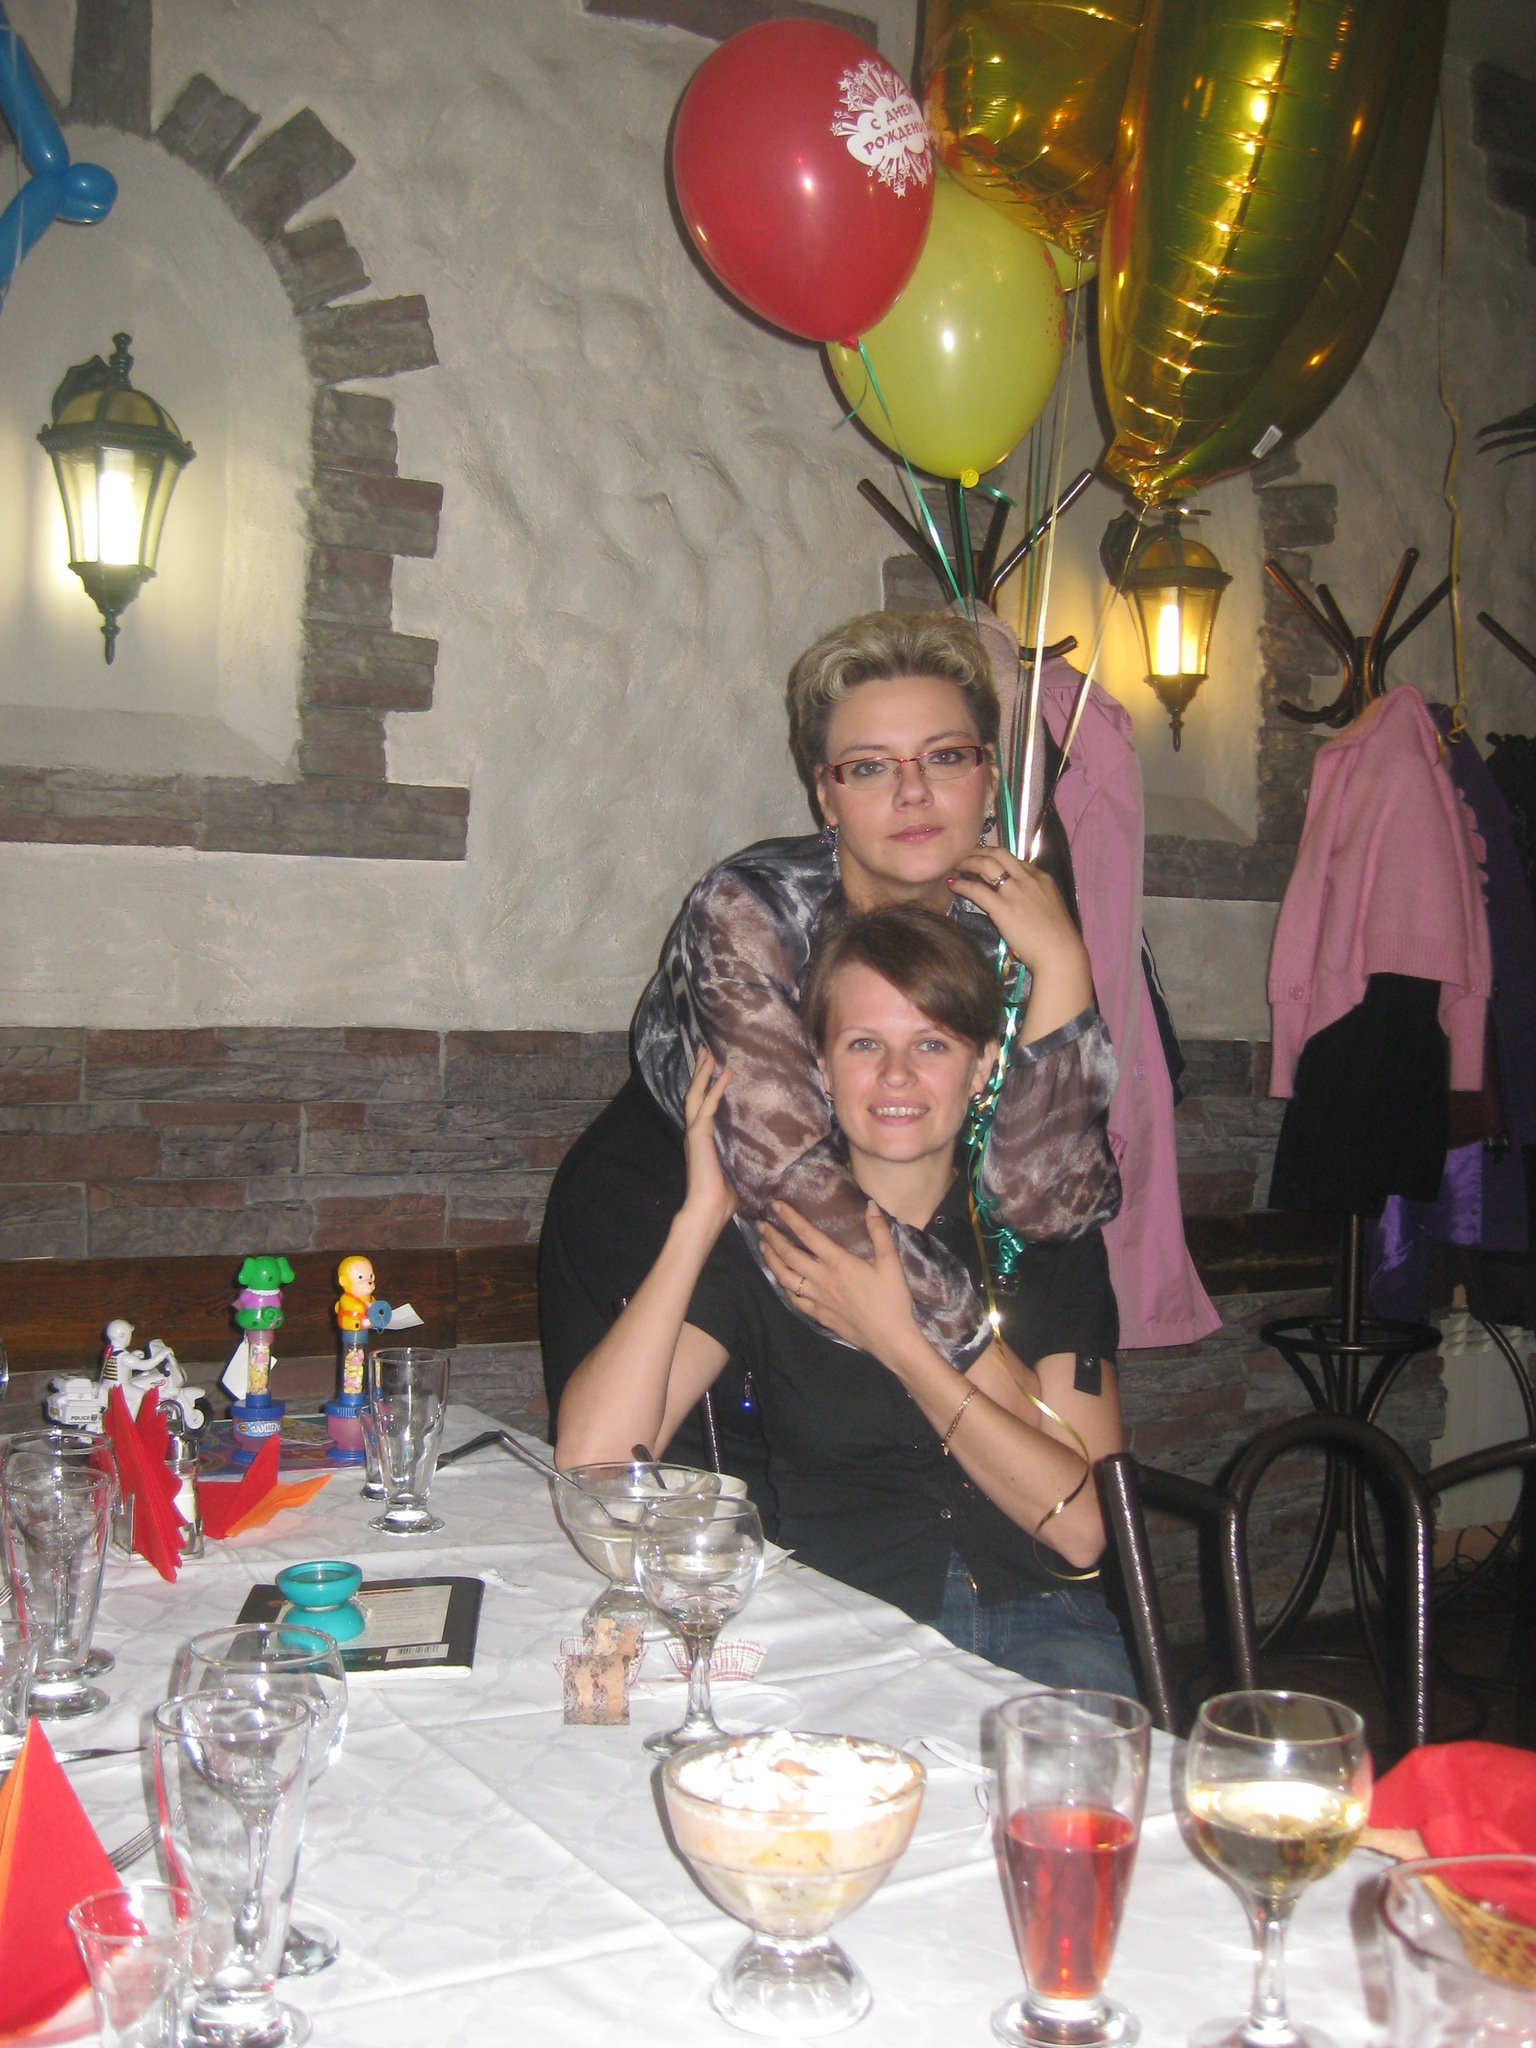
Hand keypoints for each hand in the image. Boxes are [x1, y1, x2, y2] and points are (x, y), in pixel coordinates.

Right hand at [681, 1049, 735, 1237]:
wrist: (708, 1209)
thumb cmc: (721, 1199)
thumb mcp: (732, 1172)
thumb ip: (736, 1161)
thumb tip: (752, 1163)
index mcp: (700, 1141)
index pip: (700, 1107)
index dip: (703, 1086)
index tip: (709, 1069)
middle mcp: (694, 1133)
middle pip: (693, 1094)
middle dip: (699, 1071)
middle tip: (705, 1050)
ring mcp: (694, 1132)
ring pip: (695, 1095)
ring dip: (703, 1073)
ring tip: (710, 1053)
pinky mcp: (699, 1135)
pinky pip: (708, 1105)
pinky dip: (717, 1088)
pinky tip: (726, 1073)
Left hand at [760, 1199, 919, 1367]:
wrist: (890, 1338)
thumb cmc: (892, 1299)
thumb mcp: (890, 1262)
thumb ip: (879, 1232)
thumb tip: (871, 1205)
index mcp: (838, 1263)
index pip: (808, 1235)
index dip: (790, 1219)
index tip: (775, 1205)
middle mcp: (821, 1279)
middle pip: (789, 1256)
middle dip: (773, 1238)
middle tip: (761, 1225)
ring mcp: (817, 1299)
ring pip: (785, 1278)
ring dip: (772, 1261)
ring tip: (763, 1247)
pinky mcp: (818, 1315)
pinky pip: (794, 1299)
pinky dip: (783, 1287)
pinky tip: (781, 1281)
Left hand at [944, 847, 1091, 1038]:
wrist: (1059, 952)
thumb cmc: (1057, 937)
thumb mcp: (1049, 906)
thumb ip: (1034, 896)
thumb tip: (1018, 898)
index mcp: (1041, 877)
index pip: (1014, 859)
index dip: (995, 857)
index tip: (984, 859)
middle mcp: (1027, 878)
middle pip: (998, 854)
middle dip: (979, 851)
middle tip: (966, 855)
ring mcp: (1014, 891)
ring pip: (986, 864)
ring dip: (968, 861)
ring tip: (956, 865)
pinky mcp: (1002, 907)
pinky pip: (976, 890)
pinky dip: (962, 885)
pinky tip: (952, 884)